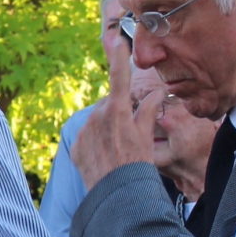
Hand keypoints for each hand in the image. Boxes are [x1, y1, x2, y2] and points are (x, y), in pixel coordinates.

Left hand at [71, 36, 160, 188]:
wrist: (117, 196)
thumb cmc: (137, 166)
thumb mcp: (146, 136)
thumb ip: (149, 110)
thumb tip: (158, 92)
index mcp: (118, 111)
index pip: (119, 77)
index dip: (119, 57)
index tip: (117, 40)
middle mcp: (99, 116)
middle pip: (109, 104)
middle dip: (118, 112)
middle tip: (128, 134)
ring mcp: (85, 130)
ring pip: (98, 120)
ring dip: (106, 128)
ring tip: (117, 150)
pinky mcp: (76, 144)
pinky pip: (87, 136)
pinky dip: (95, 142)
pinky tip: (105, 157)